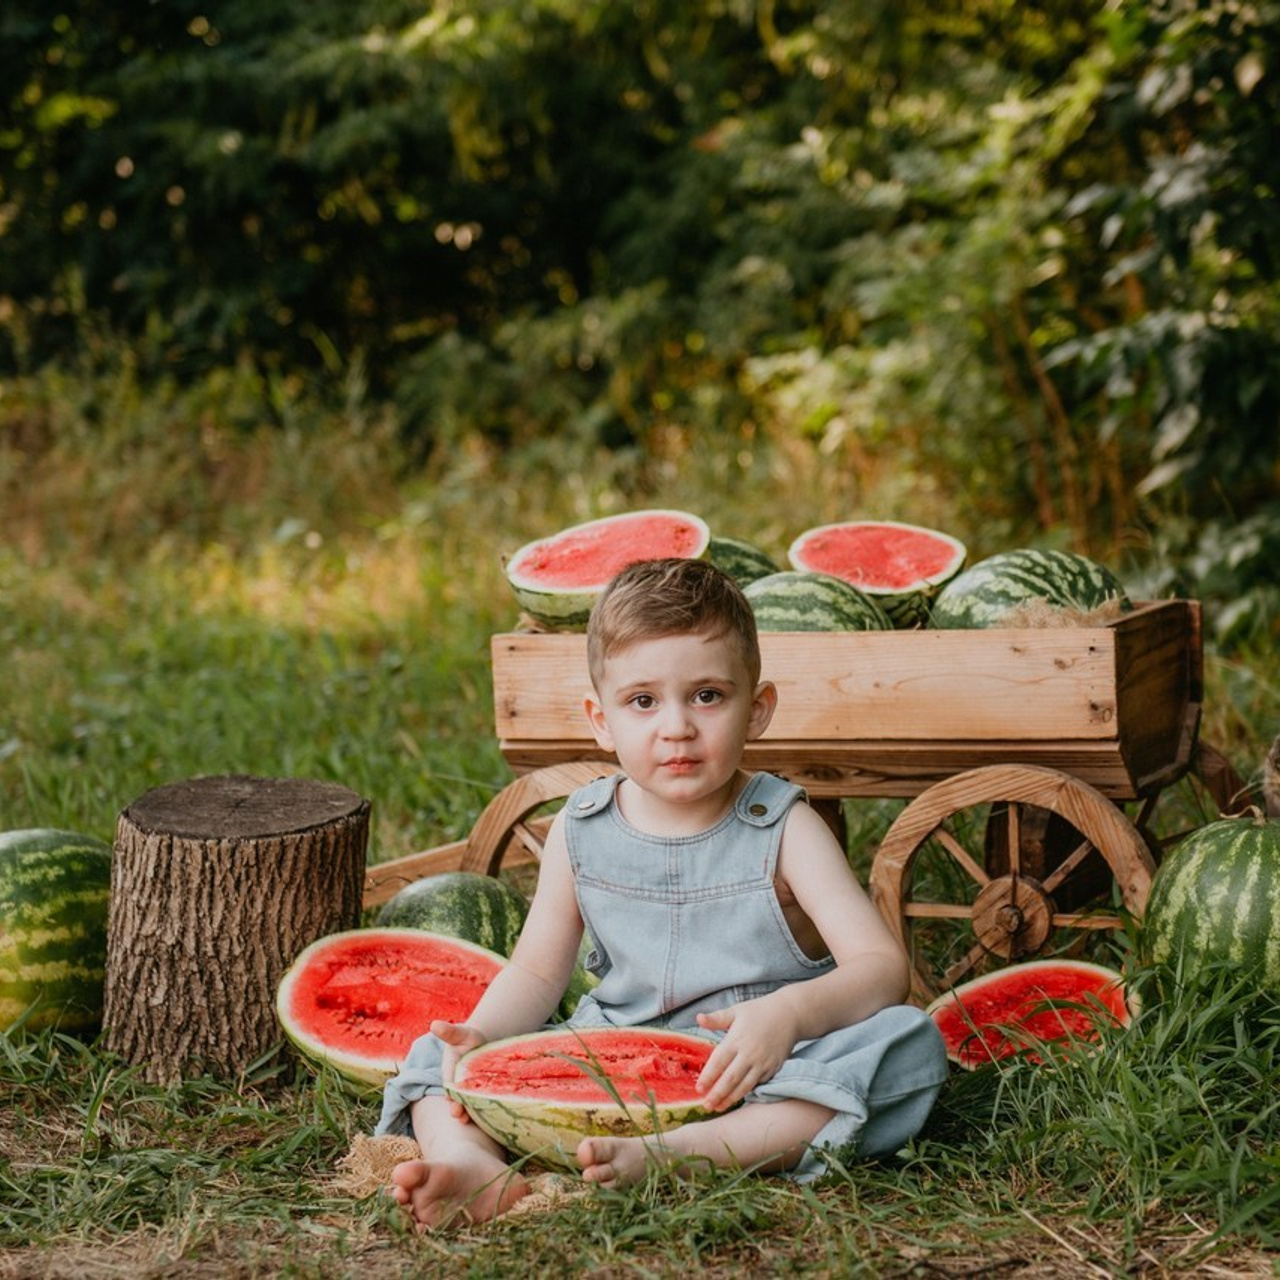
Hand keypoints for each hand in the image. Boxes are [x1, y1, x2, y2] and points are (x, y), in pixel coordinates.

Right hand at [430, 1019, 486, 1120]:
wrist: (483, 1044)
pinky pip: (480, 1106)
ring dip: (467, 1113)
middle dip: (456, 1107)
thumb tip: (434, 1024)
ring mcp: (468, 1093)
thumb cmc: (469, 1038)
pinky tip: (489, 1117)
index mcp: (449, 1072)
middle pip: (456, 1099)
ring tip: (468, 1120)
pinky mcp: (480, 1096)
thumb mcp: (460, 1033)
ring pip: (467, 1105)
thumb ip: (449, 1032)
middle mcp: (457, 1085)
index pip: (448, 1084)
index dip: (449, 1092)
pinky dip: (482, 1111)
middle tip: (458, 1114)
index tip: (450, 1099)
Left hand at [694, 997, 798, 1111]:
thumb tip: (698, 1018)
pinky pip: (757, 1084)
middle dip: (717, 1094)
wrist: (790, 1015)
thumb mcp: (736, 1011)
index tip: (698, 1089)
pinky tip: (736, 1099)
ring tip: (718, 1107)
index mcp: (737, 1039)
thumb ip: (716, 1018)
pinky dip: (746, 1093)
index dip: (708, 1077)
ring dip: (730, 1098)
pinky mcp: (772, 1068)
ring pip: (744, 1086)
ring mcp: (762, 1063)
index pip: (719, 1062)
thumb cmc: (759, 1011)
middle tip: (706, 1105)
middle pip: (730, 1079)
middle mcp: (749, 1054)